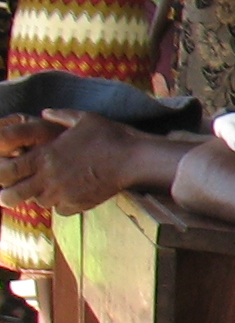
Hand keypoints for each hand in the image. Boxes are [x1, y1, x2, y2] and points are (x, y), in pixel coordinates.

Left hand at [0, 111, 141, 213]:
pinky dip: (61, 204)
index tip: (6, 170)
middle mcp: (49, 177)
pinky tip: (69, 194)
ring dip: (39, 196)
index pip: (8, 169)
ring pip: (38, 202)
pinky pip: (60, 209)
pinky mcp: (78, 204)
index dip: (2, 171)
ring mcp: (63, 193)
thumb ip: (60, 116)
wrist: (134, 159)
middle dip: (8, 194)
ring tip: (48, 187)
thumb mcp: (84, 118)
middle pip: (13, 195)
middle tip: (13, 190)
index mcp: (45, 155)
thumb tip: (45, 113)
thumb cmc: (110, 136)